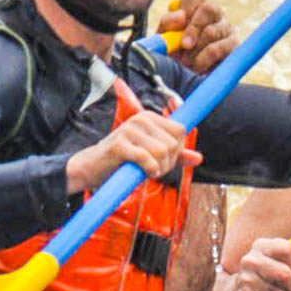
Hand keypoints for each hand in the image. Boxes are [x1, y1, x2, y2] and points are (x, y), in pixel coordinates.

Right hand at [65, 110, 199, 193]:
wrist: (91, 168)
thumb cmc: (123, 161)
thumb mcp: (152, 156)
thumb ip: (175, 156)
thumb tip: (199, 158)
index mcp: (150, 118)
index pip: (181, 130)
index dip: (178, 149)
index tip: (166, 159)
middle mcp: (140, 119)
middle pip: (174, 143)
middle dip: (169, 162)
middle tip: (154, 169)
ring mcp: (129, 130)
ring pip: (163, 151)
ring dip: (159, 168)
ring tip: (147, 171)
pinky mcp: (120, 145)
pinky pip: (147, 159)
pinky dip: (149, 170)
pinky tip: (143, 173)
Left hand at [156, 0, 236, 74]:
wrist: (186, 82)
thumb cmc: (175, 56)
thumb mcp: (165, 40)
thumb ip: (168, 25)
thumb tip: (181, 16)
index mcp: (194, 8)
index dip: (186, 5)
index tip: (179, 22)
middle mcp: (213, 15)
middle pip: (209, 8)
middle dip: (193, 28)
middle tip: (185, 45)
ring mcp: (226, 29)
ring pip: (212, 31)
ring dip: (196, 50)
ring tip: (187, 62)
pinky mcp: (234, 46)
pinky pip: (220, 48)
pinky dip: (205, 59)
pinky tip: (198, 67)